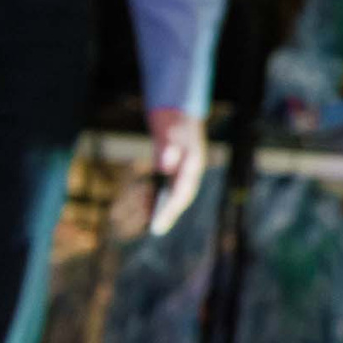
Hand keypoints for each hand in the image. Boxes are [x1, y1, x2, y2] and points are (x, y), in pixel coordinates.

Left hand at [147, 108, 205, 236]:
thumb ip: (168, 148)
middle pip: (183, 196)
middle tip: (157, 229)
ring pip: (177, 193)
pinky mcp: (177, 170)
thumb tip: (165, 167)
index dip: (172, 209)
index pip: (183, 191)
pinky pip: (170, 188)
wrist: (178, 113)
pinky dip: (161, 197)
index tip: (160, 223)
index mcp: (194, 163)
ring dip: (165, 207)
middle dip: (171, 213)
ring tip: (150, 221)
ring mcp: (186, 170)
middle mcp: (192, 169)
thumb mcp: (170, 131)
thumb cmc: (174, 122)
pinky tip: (148, 204)